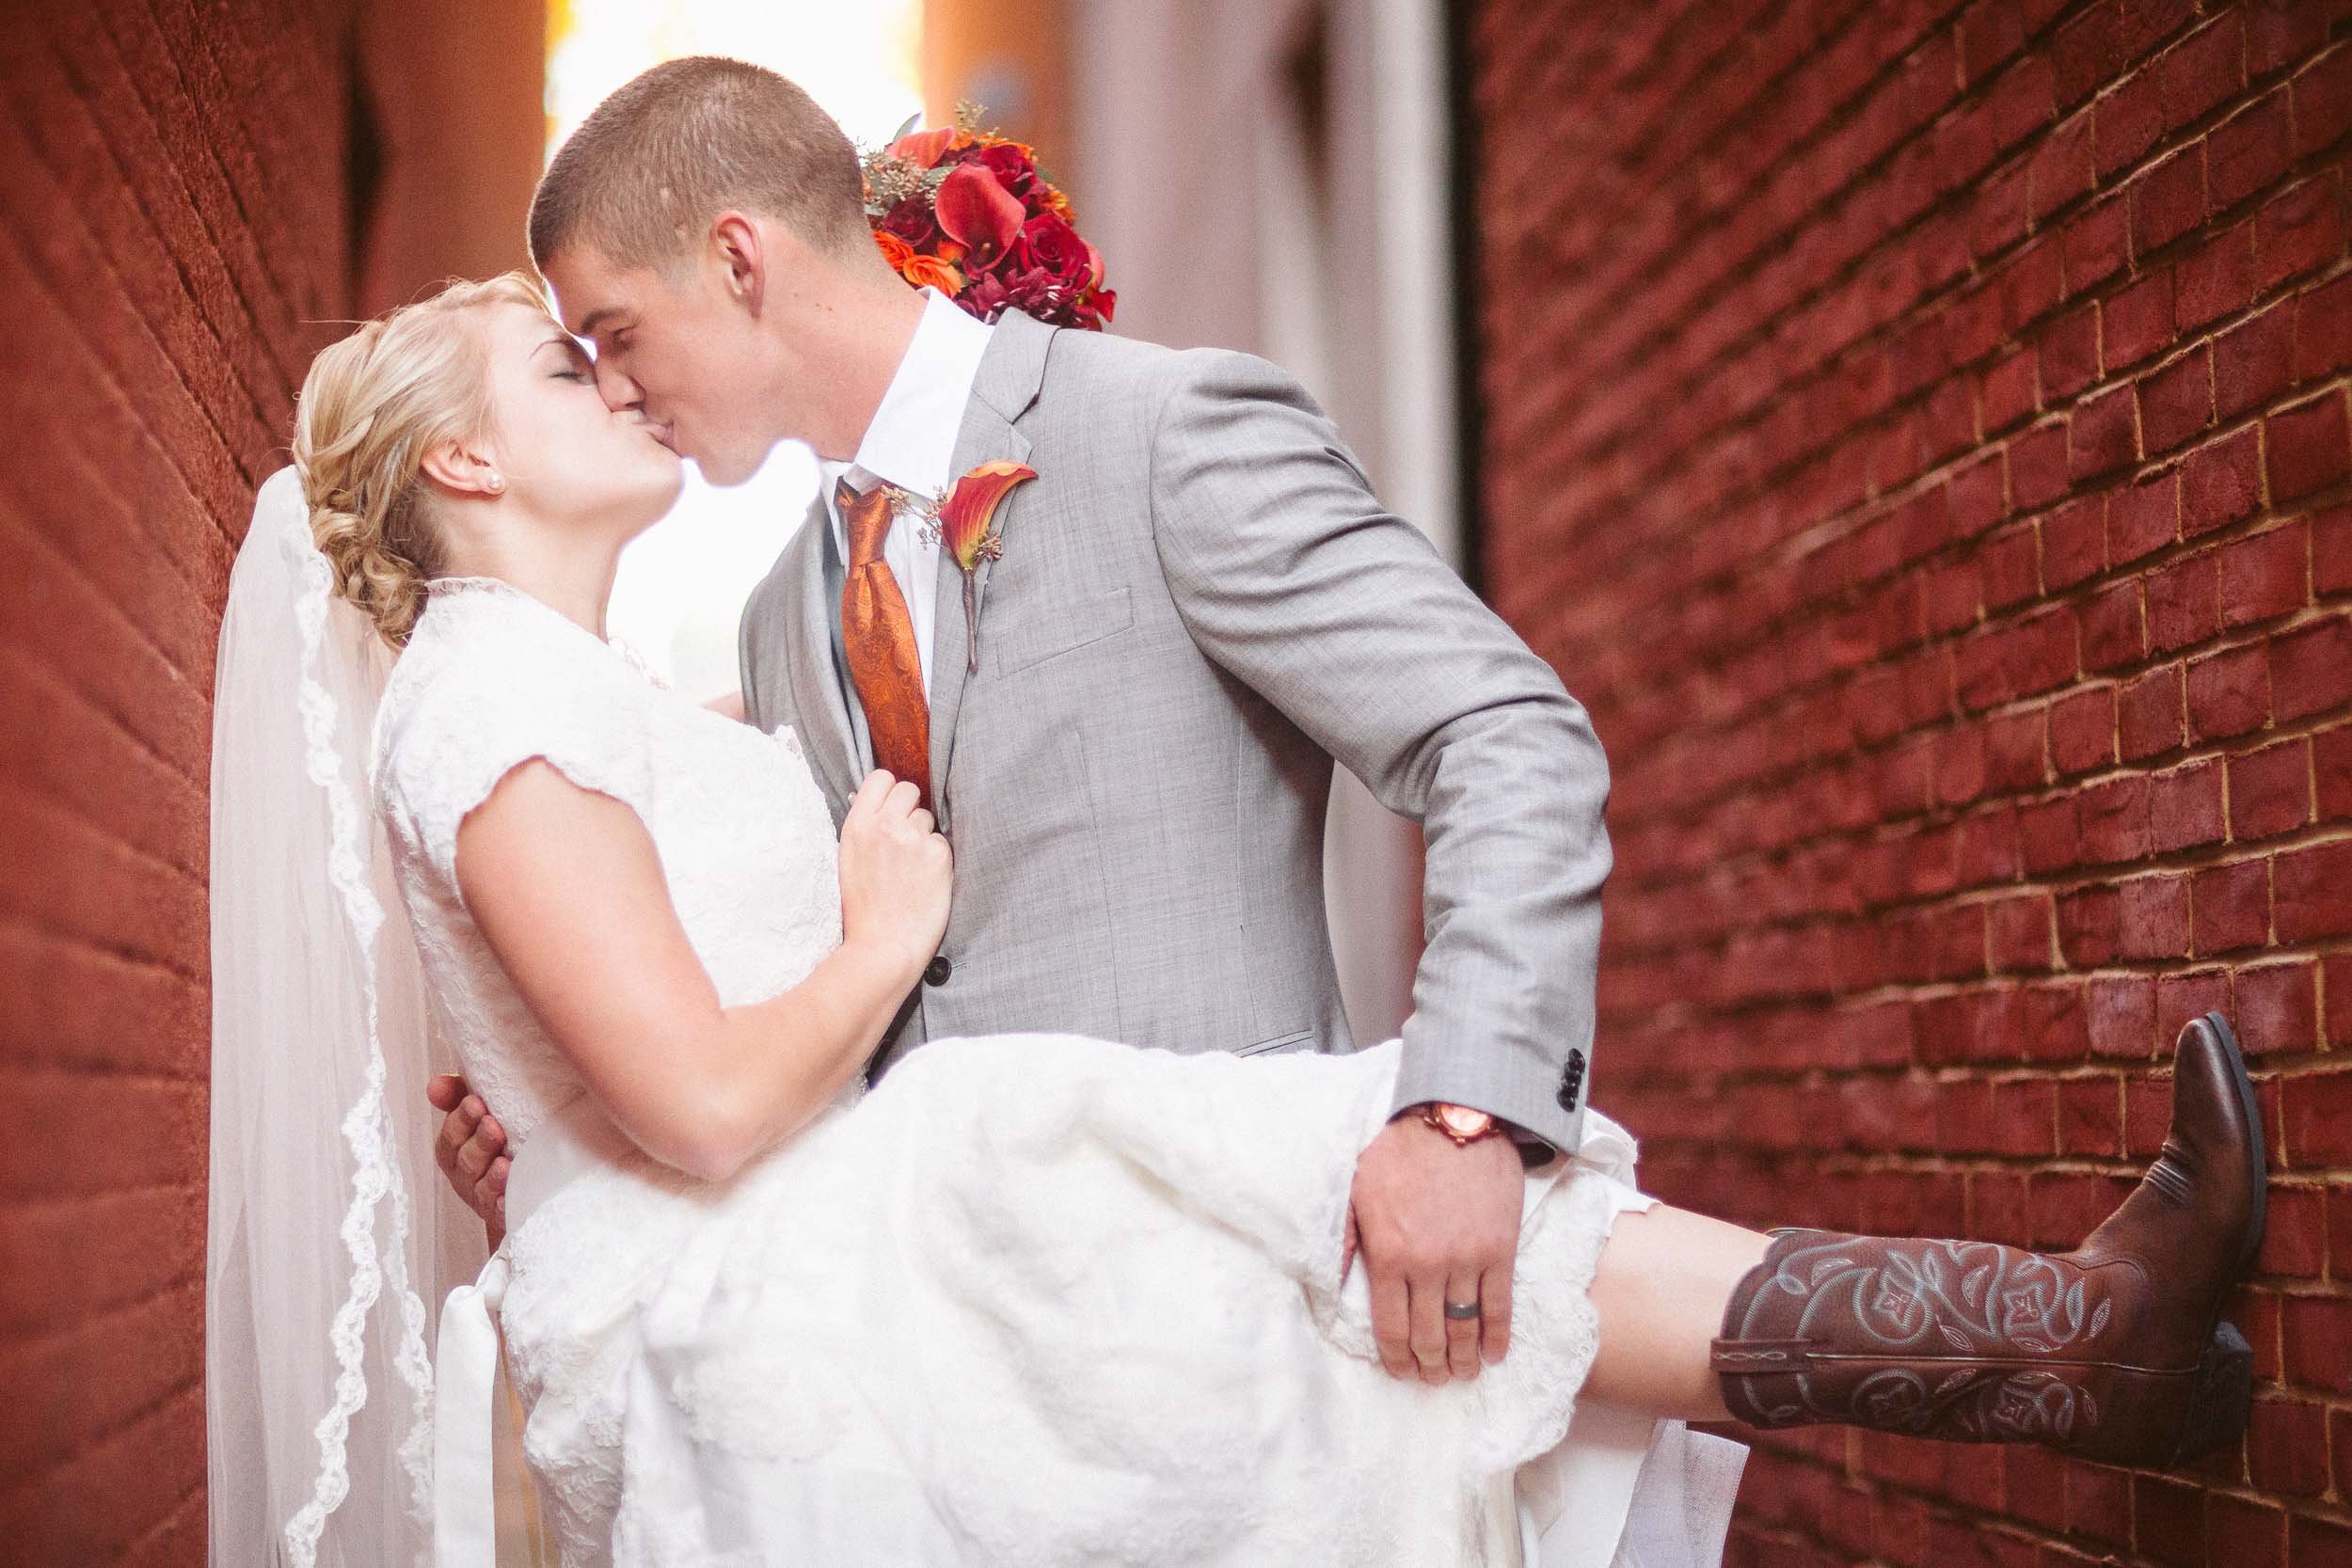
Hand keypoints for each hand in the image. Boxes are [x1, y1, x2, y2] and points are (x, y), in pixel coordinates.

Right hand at [428, 1074, 508, 1247]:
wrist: (528, 1182)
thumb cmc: (497, 1139)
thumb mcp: (478, 1113)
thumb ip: (457, 1095)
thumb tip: (435, 1085)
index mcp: (456, 1151)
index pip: (451, 1136)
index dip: (461, 1120)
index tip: (476, 1102)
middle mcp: (465, 1176)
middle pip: (466, 1161)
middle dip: (479, 1142)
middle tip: (493, 1125)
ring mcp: (483, 1197)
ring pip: (481, 1188)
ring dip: (491, 1175)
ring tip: (504, 1162)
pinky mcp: (503, 1216)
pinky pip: (499, 1213)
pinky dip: (501, 1206)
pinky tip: (507, 1199)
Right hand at [836, 770, 952, 980]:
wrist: (883, 947)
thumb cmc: (863, 909)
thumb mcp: (848, 859)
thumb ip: (864, 827)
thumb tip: (879, 802)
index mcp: (857, 824)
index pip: (881, 778)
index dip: (890, 791)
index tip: (892, 808)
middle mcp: (885, 825)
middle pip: (909, 790)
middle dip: (910, 809)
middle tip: (905, 840)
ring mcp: (913, 838)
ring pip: (928, 816)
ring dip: (924, 836)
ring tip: (911, 868)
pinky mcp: (938, 854)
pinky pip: (942, 842)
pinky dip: (937, 858)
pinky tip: (925, 880)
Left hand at [1343, 1110, 1523, 1383]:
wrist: (1453, 1115)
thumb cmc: (1398, 1150)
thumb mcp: (1356, 1192)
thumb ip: (1348, 1241)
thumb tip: (1333, 1282)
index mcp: (1388, 1256)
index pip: (1391, 1328)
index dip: (1398, 1359)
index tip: (1402, 1372)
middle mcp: (1427, 1267)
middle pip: (1430, 1337)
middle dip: (1430, 1366)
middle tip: (1433, 1379)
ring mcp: (1467, 1260)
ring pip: (1464, 1328)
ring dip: (1463, 1359)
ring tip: (1461, 1373)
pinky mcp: (1500, 1249)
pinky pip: (1500, 1305)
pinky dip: (1497, 1335)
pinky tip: (1494, 1354)